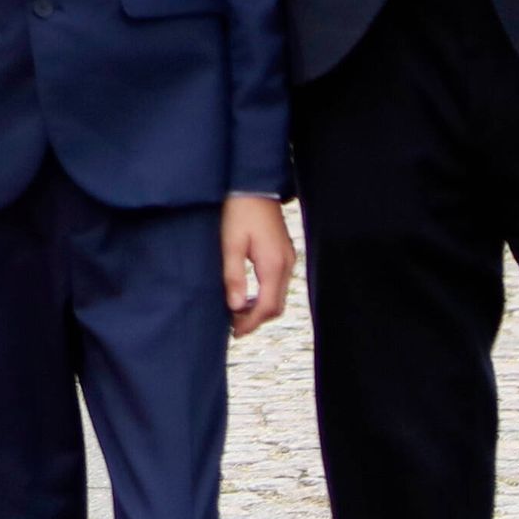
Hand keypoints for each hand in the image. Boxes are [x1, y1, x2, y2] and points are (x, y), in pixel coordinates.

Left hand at [221, 193, 293, 338]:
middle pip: (276, 306)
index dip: (250, 323)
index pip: (267, 307)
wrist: (254, 185)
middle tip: (233, 326)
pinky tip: (248, 294)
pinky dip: (265, 295)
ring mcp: (288, 259)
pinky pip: (278, 283)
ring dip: (260, 308)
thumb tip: (236, 307)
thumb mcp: (230, 244)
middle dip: (256, 319)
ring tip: (237, 312)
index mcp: (273, 265)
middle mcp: (286, 264)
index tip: (234, 333)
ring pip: (278, 296)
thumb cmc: (239, 213)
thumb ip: (234, 276)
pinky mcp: (284, 253)